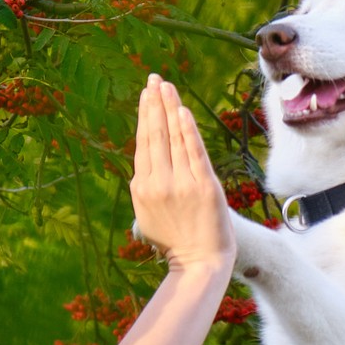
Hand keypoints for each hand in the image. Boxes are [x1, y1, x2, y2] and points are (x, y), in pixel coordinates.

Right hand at [130, 74, 233, 273]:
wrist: (199, 264)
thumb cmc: (176, 243)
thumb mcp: (148, 217)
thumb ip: (146, 189)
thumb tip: (145, 167)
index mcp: (141, 188)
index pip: (144, 143)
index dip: (145, 117)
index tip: (146, 95)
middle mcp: (157, 182)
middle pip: (155, 135)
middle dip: (153, 104)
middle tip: (153, 79)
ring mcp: (180, 184)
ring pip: (173, 138)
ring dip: (169, 108)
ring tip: (165, 86)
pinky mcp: (203, 186)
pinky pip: (193, 151)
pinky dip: (187, 130)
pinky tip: (182, 110)